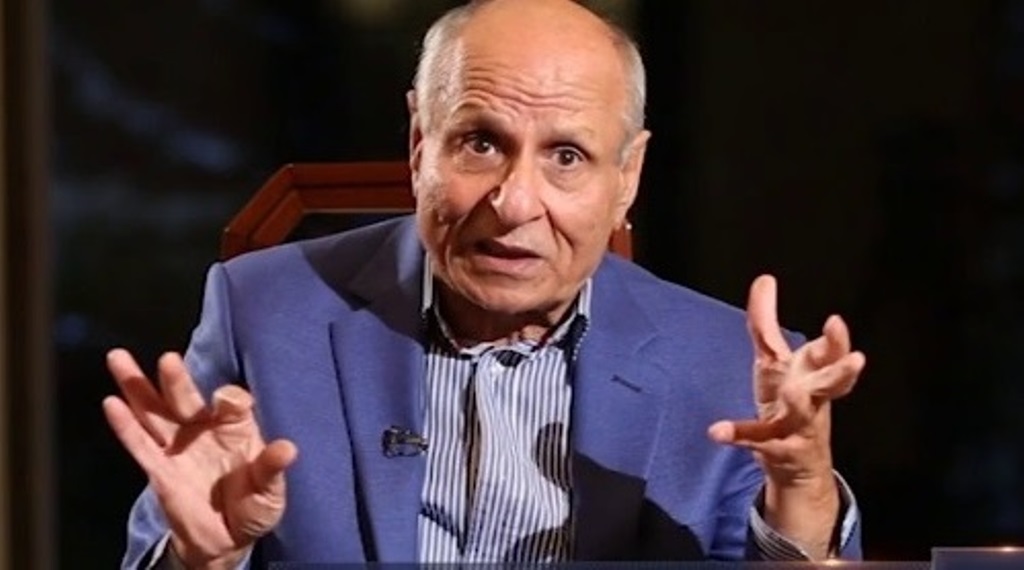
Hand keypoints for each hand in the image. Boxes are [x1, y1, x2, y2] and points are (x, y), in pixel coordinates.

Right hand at [103, 348, 297, 567]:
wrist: (228, 540)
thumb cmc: (254, 506)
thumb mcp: (270, 490)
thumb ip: (272, 469)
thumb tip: (287, 449)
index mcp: (235, 428)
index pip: (232, 405)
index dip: (231, 401)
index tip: (229, 400)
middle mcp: (203, 430)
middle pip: (186, 400)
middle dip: (176, 381)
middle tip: (168, 359)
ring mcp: (178, 447)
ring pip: (154, 412)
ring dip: (137, 387)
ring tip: (118, 358)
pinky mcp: (158, 470)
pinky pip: (139, 445)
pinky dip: (124, 425)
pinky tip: (111, 403)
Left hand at [707, 275, 864, 556]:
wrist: (800, 465)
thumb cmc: (792, 403)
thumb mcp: (776, 360)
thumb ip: (765, 322)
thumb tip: (763, 278)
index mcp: (813, 373)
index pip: (828, 353)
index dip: (835, 340)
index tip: (835, 322)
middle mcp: (813, 398)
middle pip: (830, 382)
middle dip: (840, 370)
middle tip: (854, 359)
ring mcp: (799, 426)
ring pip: (804, 412)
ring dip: (800, 400)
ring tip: (791, 391)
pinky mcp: (778, 448)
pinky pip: (758, 440)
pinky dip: (737, 434)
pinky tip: (716, 431)